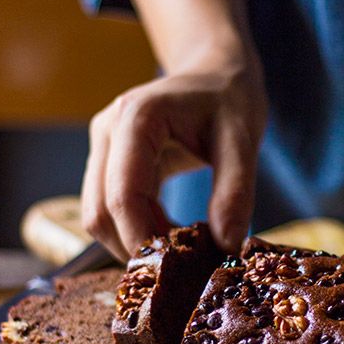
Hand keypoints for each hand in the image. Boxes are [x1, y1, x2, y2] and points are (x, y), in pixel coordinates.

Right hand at [81, 45, 266, 260]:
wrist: (216, 72)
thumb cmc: (230, 99)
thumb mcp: (244, 140)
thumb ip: (235, 192)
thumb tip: (226, 247)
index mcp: (136, 119)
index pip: (123, 195)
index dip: (144, 240)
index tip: (179, 271)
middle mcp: (108, 131)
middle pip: (100, 212)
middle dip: (136, 248)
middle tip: (183, 270)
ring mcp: (104, 147)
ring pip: (99, 215)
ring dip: (134, 242)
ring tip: (183, 253)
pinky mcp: (110, 162)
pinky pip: (112, 208)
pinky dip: (138, 230)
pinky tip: (175, 236)